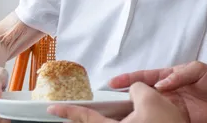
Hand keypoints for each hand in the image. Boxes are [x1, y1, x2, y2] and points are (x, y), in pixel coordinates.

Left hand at [48, 82, 187, 122]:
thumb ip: (138, 88)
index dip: (69, 113)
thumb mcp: (153, 99)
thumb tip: (134, 88)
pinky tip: (136, 118)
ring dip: (110, 120)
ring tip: (119, 112)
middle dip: (90, 118)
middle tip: (82, 111)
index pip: (87, 120)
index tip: (53, 110)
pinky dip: (124, 122)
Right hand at [110, 61, 206, 122]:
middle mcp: (167, 92)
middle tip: (110, 101)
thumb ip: (180, 74)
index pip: (145, 77)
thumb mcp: (199, 70)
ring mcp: (170, 107)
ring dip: (136, 111)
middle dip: (126, 96)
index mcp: (169, 77)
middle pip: (142, 94)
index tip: (113, 82)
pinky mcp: (176, 121)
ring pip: (148, 109)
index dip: (129, 78)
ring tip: (122, 115)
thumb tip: (162, 83)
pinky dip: (152, 122)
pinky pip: (161, 121)